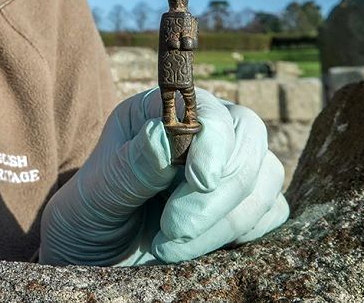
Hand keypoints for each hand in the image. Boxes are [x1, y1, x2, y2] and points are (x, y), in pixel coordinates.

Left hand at [39, 87, 288, 265]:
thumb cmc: (92, 212)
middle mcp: (204, 131)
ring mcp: (230, 166)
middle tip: (173, 228)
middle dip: (217, 192)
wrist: (97, 254)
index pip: (210, 109)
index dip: (214, 142)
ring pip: (266, 178)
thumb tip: (163, 133)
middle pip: (249, 138)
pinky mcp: (246, 205)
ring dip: (224, 221)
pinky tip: (195, 248)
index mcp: (164, 110)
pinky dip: (241, 235)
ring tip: (169, 245)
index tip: (200, 180)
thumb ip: (133, 165)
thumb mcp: (99, 191)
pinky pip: (272, 211)